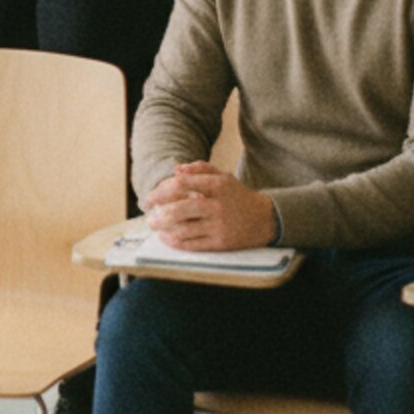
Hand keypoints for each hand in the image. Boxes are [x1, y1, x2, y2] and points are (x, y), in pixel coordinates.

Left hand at [143, 162, 276, 250]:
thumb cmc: (238, 196)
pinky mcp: (221, 243)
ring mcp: (219, 226)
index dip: (161, 190)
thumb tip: (175, 169)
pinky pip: (192, 244)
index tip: (149, 197)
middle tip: (147, 212)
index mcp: (217, 186)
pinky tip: (166, 237)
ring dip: (163, 227)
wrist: (267, 219)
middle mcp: (218, 206)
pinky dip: (175, 241)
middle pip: (180, 208)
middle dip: (158, 211)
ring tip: (153, 224)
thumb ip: (199, 169)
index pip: (182, 184)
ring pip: (184, 228)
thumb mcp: (223, 176)